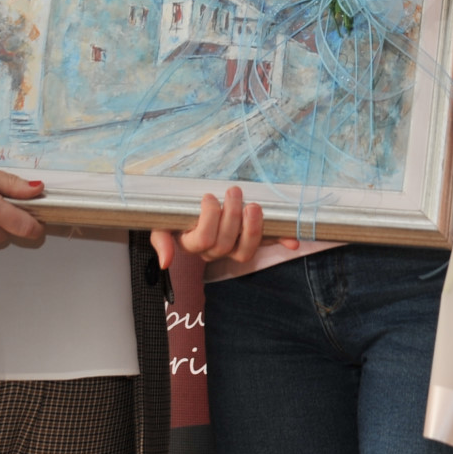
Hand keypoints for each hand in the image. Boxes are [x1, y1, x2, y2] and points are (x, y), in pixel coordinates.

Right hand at [151, 186, 297, 269]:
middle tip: (234, 191)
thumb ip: (161, 240)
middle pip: (225, 243)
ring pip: (245, 250)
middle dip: (232, 216)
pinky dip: (279, 241)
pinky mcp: (252, 241)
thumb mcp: (162, 224)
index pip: (204, 239)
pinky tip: (292, 240)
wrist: (190, 211)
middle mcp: (215, 251)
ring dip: (253, 228)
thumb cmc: (176, 216)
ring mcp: (234, 249)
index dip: (209, 218)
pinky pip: (266, 245)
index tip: (209, 196)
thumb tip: (166, 261)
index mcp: (194, 244)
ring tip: (253, 206)